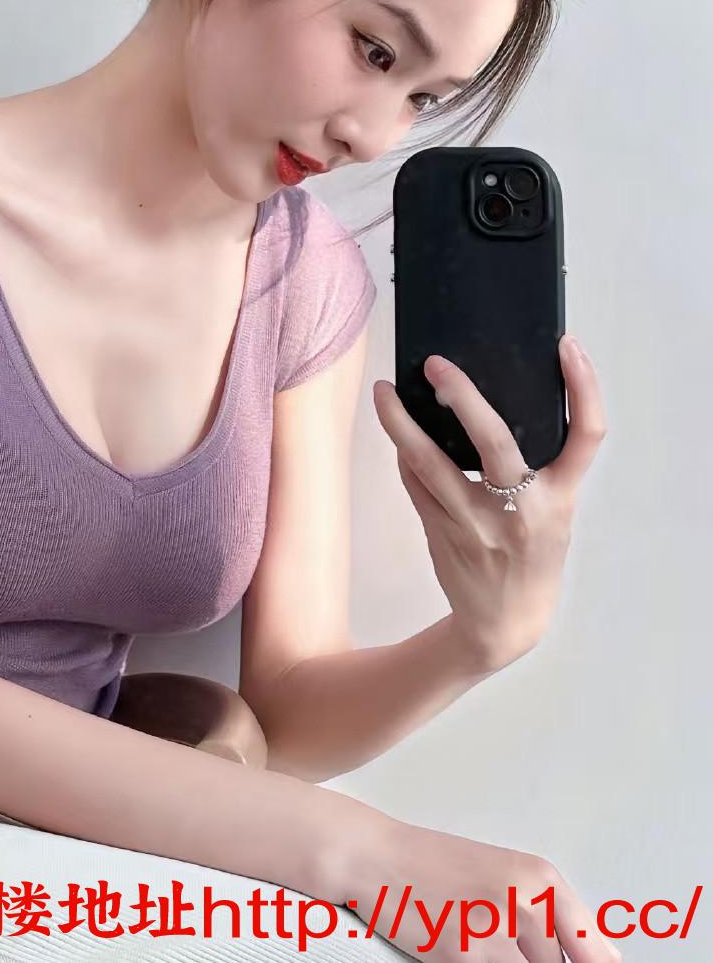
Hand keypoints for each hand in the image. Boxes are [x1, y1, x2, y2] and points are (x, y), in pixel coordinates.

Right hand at [344, 811, 622, 962]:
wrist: (376, 856)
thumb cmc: (437, 867)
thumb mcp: (503, 876)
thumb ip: (549, 917)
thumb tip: (603, 960)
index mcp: (541, 877)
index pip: (597, 952)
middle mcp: (526, 899)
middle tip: (504, 949)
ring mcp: (496, 928)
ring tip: (483, 948)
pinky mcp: (464, 954)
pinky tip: (468, 954)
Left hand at [372, 334, 606, 670]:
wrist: (503, 624)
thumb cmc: (532, 555)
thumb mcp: (554, 512)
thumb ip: (537, 467)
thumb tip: (482, 401)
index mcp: (561, 498)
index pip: (586, 436)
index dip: (584, 387)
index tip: (567, 346)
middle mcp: (522, 511)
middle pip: (495, 443)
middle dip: (464, 397)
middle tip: (436, 363)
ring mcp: (477, 524)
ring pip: (430, 464)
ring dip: (401, 423)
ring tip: (384, 391)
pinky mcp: (442, 533)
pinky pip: (415, 483)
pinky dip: (404, 454)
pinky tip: (397, 433)